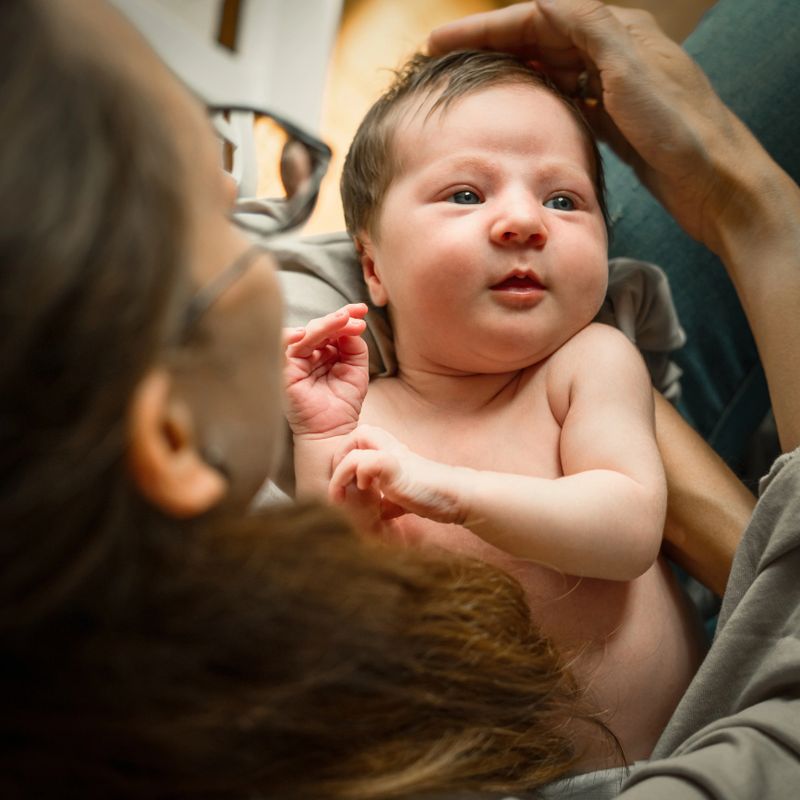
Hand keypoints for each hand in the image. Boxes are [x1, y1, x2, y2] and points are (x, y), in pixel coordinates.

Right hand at [284, 303, 368, 438]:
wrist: (333, 431)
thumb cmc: (343, 404)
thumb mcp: (356, 370)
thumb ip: (354, 347)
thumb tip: (350, 326)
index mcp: (324, 352)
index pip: (332, 328)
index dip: (346, 316)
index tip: (362, 309)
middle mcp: (308, 354)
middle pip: (319, 327)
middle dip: (338, 318)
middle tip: (355, 316)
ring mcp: (295, 362)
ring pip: (304, 335)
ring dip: (323, 325)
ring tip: (342, 320)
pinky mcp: (283, 372)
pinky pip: (280, 349)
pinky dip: (288, 338)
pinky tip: (304, 334)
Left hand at [329, 425, 468, 524]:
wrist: (456, 497)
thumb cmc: (432, 496)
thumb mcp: (402, 497)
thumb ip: (389, 500)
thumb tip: (380, 514)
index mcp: (391, 453)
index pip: (360, 441)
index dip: (347, 459)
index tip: (347, 487)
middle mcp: (391, 448)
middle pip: (356, 433)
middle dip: (340, 458)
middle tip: (343, 484)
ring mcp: (393, 455)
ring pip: (356, 440)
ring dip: (342, 470)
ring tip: (346, 492)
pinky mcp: (396, 467)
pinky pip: (366, 461)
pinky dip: (357, 475)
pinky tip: (365, 490)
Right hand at [428, 0, 746, 245]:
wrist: (716, 183)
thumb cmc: (681, 131)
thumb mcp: (632, 73)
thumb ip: (592, 32)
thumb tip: (548, 5)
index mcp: (619, 31)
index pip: (540, 15)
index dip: (486, 26)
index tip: (440, 41)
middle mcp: (617, 51)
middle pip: (543, 37)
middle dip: (493, 45)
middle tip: (447, 59)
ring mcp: (616, 86)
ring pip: (553, 66)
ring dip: (513, 69)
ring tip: (474, 81)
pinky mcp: (616, 118)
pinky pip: (568, 96)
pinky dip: (539, 96)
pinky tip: (519, 108)